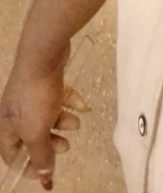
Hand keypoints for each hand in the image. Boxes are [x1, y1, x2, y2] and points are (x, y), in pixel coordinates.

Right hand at [0, 46, 88, 188]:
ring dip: (63, 122)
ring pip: (47, 116)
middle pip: (32, 135)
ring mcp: (31, 94)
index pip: (11, 154)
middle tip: (66, 146)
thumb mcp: (36, 131)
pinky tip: (83, 106)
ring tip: (76, 123)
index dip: (27, 166)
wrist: (44, 54)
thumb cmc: (35, 97)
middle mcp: (16, 111)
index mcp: (7, 126)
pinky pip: (57, 97)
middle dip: (50, 143)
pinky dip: (70, 103)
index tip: (46, 171)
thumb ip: (40, 155)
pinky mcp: (46, 80)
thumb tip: (45, 180)